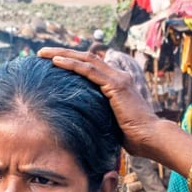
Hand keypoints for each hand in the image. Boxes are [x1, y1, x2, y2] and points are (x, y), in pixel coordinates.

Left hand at [38, 48, 167, 159]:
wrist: (150, 138)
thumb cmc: (132, 137)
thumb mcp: (110, 122)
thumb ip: (98, 114)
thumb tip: (81, 122)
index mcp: (117, 83)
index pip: (90, 66)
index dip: (71, 62)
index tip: (51, 63)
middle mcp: (118, 76)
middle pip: (85, 58)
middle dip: (62, 53)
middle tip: (41, 52)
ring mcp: (118, 78)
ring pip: (85, 59)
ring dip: (62, 54)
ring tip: (43, 53)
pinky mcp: (115, 85)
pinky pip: (89, 70)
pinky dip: (71, 64)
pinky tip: (56, 62)